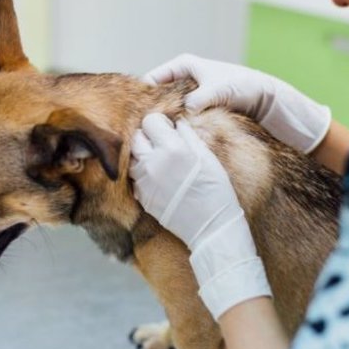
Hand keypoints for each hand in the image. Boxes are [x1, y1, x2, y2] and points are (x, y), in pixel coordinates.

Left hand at [129, 113, 271, 319]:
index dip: (160, 124)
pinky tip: (161, 180)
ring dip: (143, 156)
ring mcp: (144, 181)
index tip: (168, 130)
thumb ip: (188, 136)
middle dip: (148, 137)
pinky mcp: (142, 197)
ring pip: (132, 158)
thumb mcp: (207, 157)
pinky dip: (144, 175)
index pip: (150, 121)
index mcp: (172, 149)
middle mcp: (153, 163)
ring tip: (161, 163)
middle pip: (136, 137)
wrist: (211, 227)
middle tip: (164, 145)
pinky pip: (135, 178)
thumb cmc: (216, 190)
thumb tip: (177, 123)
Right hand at [144, 54, 331, 153]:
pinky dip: (176, 125)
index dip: (142, 97)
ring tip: (155, 138)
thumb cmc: (242, 86)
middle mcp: (182, 77)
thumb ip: (200, 98)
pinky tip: (172, 139)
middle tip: (143, 131)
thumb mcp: (218, 90)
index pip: (151, 79)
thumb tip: (185, 109)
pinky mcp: (196, 106)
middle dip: (151, 111)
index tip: (137, 115)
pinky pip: (179, 115)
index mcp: (182, 65)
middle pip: (156, 95)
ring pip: (167, 107)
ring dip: (164, 120)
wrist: (263, 96)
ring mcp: (188, 92)